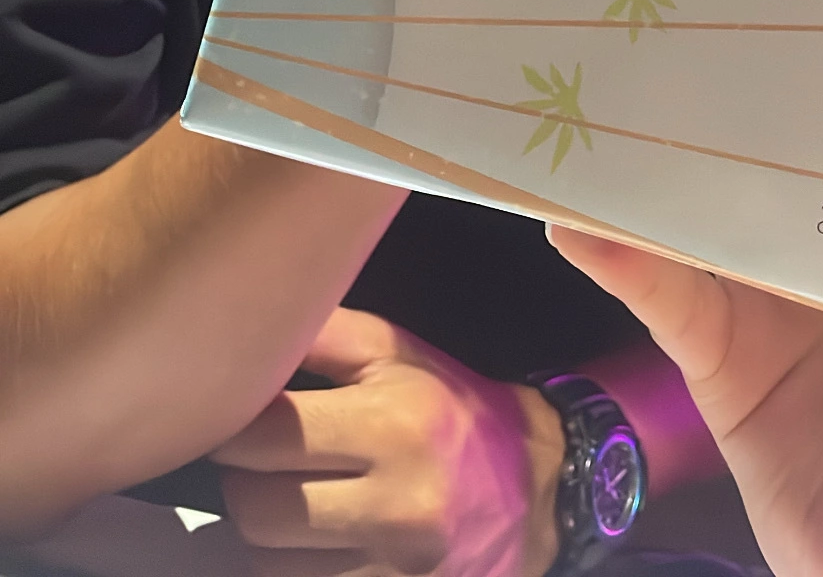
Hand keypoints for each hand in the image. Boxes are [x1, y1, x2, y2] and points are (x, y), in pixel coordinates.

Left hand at [212, 309, 564, 576]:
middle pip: (256, 506)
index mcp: (391, 424)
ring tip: (279, 496)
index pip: (266, 435)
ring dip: (258, 528)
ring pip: (266, 561)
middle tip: (253, 459)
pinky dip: (285, 565)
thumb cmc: (452, 407)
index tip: (235, 414)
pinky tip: (300, 537)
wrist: (536, 487)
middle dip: (240, 479)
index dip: (233, 424)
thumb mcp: (396, 351)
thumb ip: (324, 333)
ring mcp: (390, 566)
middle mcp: (392, 501)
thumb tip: (251, 322)